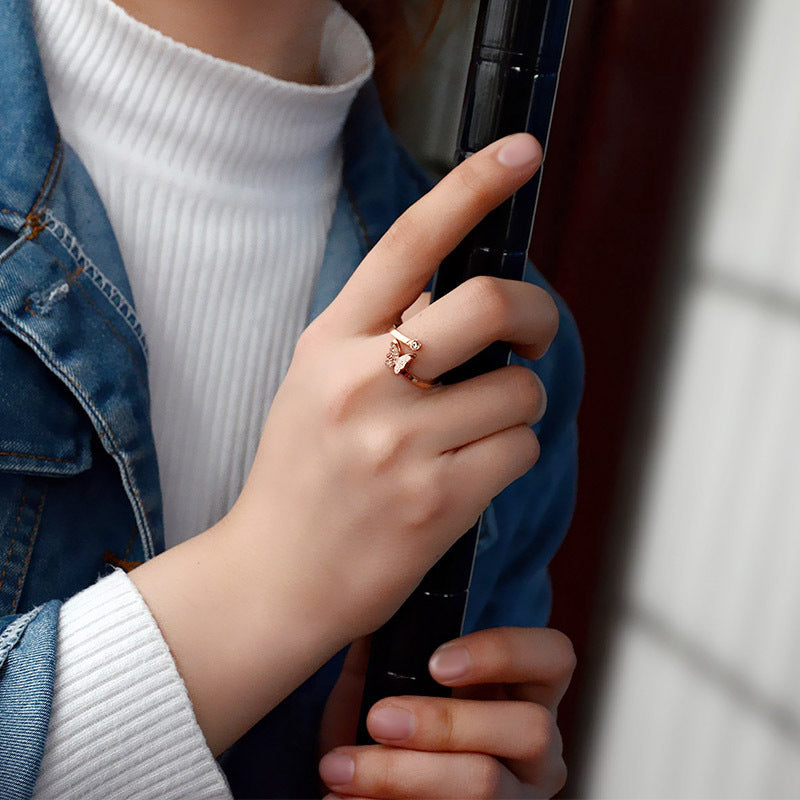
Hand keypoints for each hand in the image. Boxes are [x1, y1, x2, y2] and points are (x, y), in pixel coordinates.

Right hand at [130, 133, 557, 754]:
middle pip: (491, 302)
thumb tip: (454, 291)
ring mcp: (402, 443)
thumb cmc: (300, 478)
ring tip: (474, 432)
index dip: (470, 186)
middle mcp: (364, 382)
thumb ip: (375, 334)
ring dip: (515, 406)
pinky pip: (521, 449)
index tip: (520, 151)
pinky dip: (511, 455)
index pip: (409, 243)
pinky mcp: (439, 501)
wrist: (274, 578)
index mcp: (330, 343)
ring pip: (521, 388)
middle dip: (537, 313)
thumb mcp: (314, 386)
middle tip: (533, 334)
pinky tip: (471, 474)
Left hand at [318, 627, 575, 798]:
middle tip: (378, 718)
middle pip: (529, 728)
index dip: (503, 653)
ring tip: (341, 768)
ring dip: (405, 774)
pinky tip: (345, 798)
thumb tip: (367, 610)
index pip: (554, 657)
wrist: (377, 789)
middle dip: (446, 723)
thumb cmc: (391, 725)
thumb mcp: (393, 680)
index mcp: (527, 693)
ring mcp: (520, 799)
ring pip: (487, 787)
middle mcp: (539, 750)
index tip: (436, 662)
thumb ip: (391, 648)